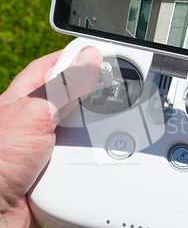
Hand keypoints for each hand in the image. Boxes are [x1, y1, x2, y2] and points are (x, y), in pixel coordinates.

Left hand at [0, 47, 102, 227]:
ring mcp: (49, 149)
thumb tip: (88, 59)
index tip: (105, 54)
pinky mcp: (59, 173)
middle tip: (121, 91)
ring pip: (84, 132)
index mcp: (25, 100)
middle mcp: (37, 122)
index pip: (56, 68)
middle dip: (97, 96)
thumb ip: (62, 87)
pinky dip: (97, 158)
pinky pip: (85, 160)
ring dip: (98, 131)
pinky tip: (109, 154)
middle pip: (76, 99)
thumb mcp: (32, 114)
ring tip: (119, 124)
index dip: (79, 58)